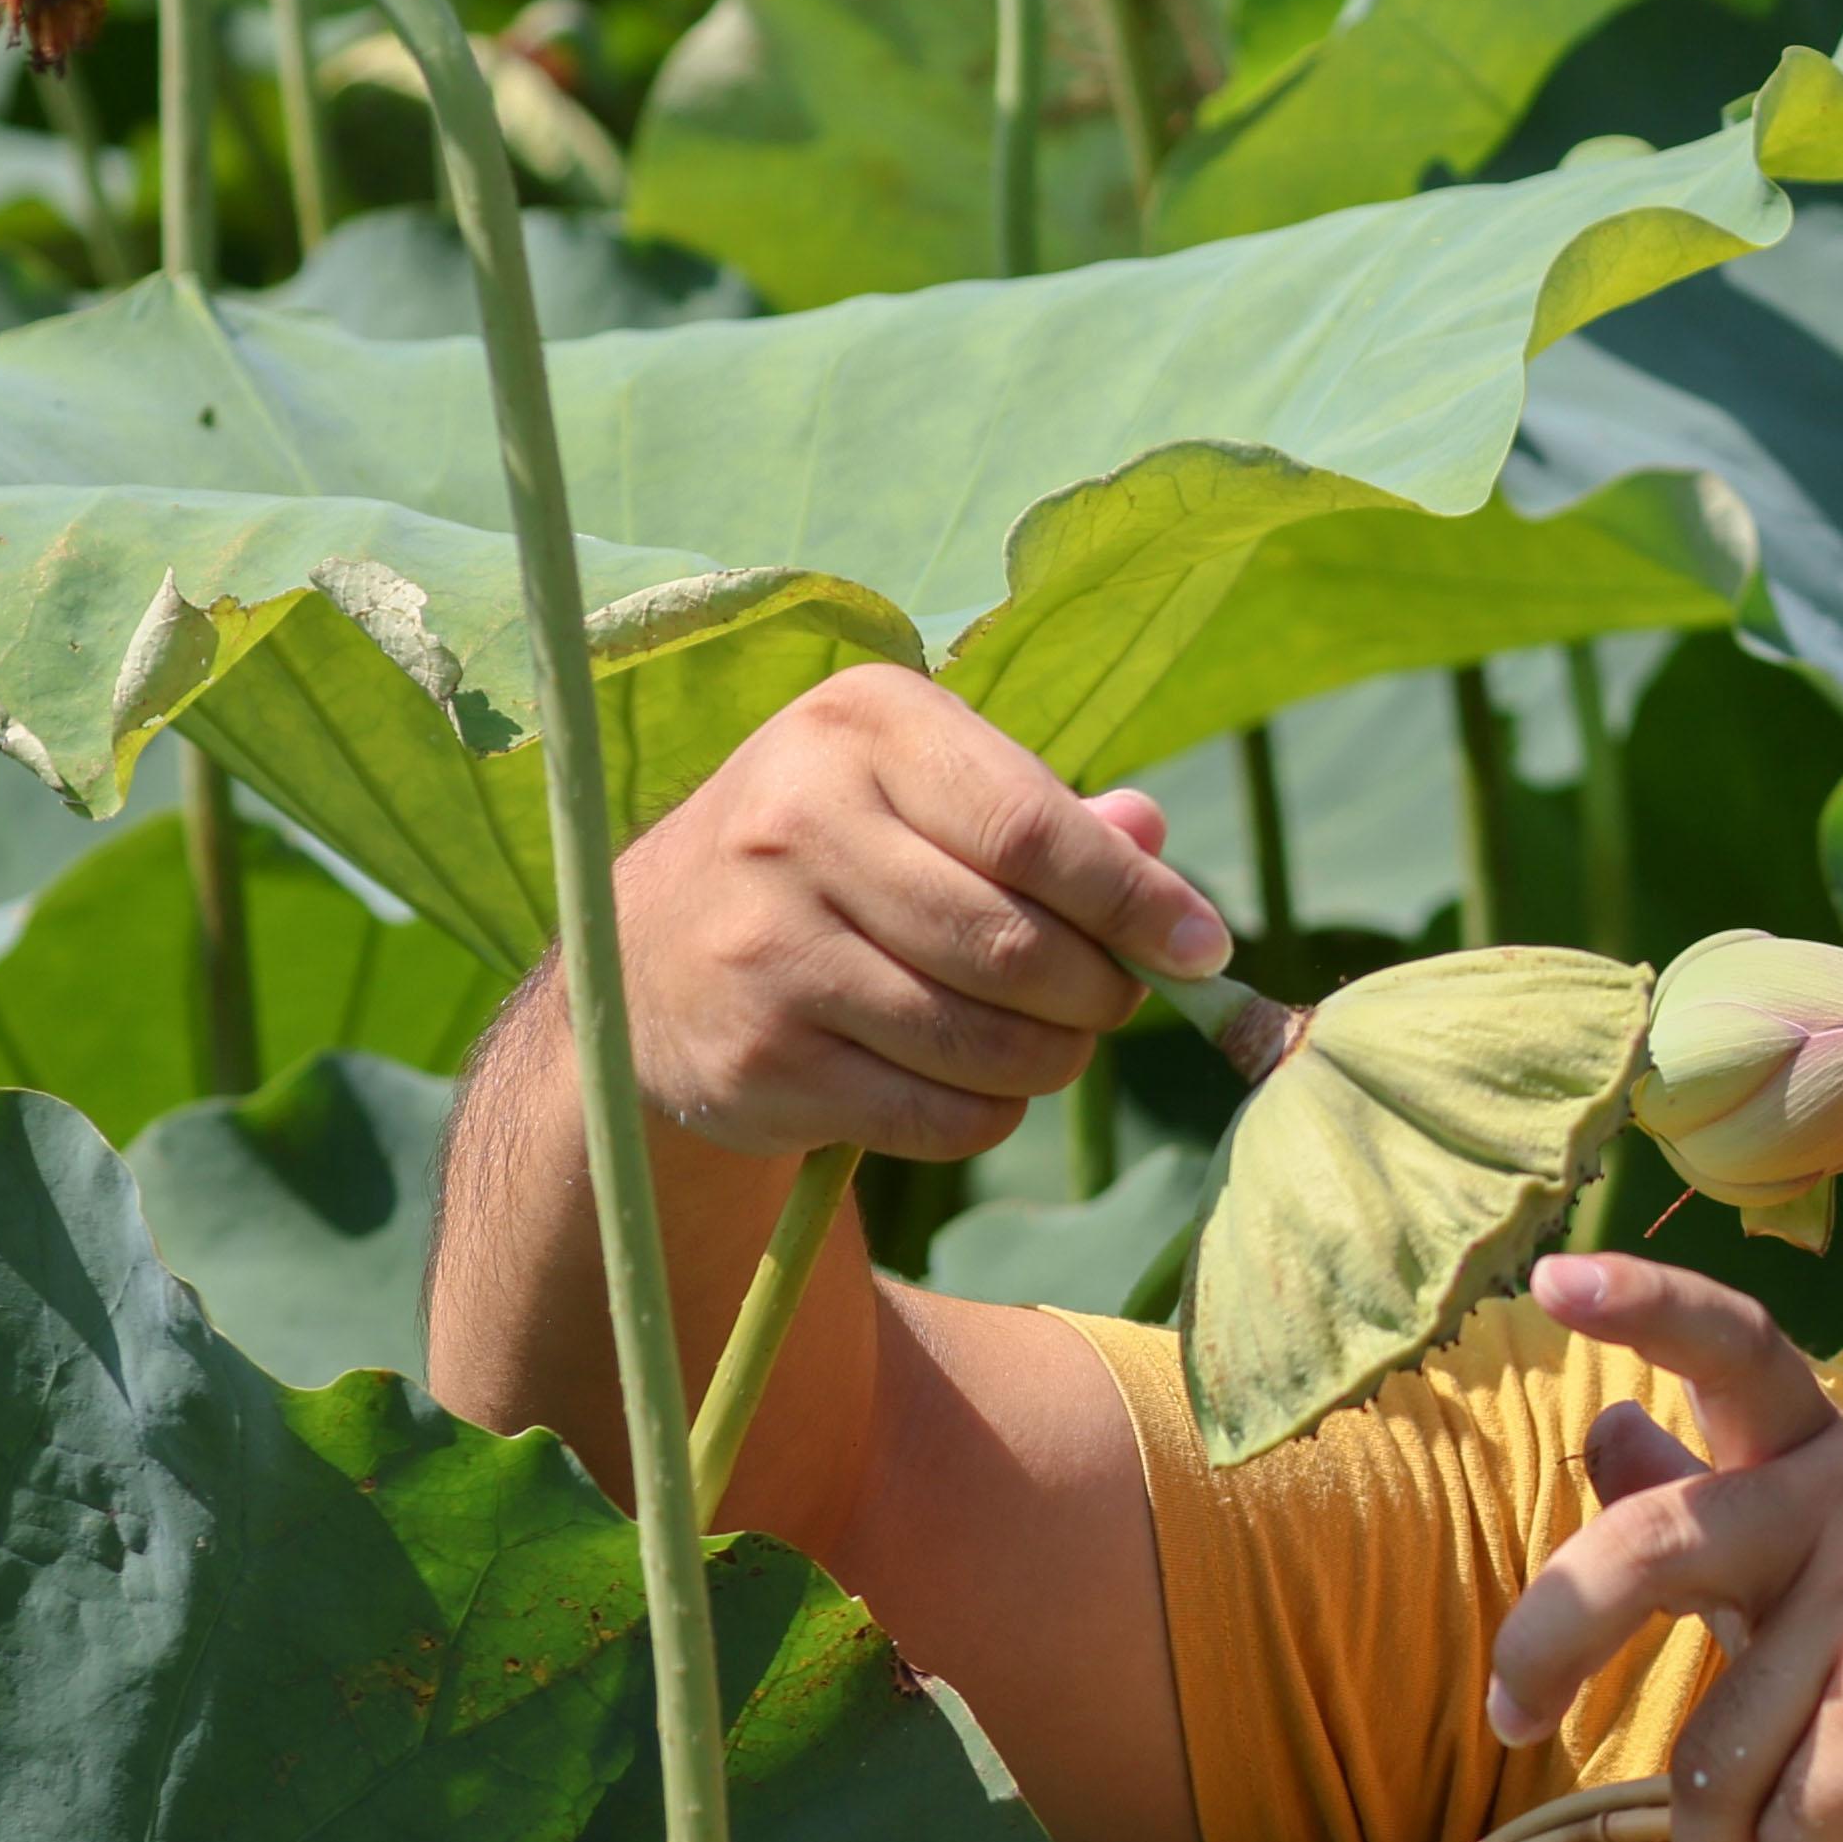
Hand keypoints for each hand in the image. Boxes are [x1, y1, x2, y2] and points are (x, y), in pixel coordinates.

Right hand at [612, 666, 1234, 1160]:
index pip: (1032, 829)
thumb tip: (1151, 835)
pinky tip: (975, 1084)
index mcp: (857, 726)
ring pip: (985, 1042)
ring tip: (1049, 1040)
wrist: (640, 956)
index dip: (1135, 900)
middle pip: (1016, 945)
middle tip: (1112, 1000)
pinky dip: (989, 1113)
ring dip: (1053, 1059)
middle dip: (1099, 991)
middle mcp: (796, 824)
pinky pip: (937, 1115)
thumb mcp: (918, 791)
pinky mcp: (759, 1060)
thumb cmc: (828, 856)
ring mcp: (768, 949)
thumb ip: (1042, 812)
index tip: (1202, 945)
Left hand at [1485, 1253, 1842, 1841]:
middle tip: (1509, 1718)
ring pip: (1711, 1765)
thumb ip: (1712, 1516)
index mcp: (1829, 1466)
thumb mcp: (1821, 1594)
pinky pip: (1785, 1836)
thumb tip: (1603, 1425)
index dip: (1647, 1304)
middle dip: (1545, 1644)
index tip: (1551, 1277)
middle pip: (1645, 1551)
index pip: (1737, 1350)